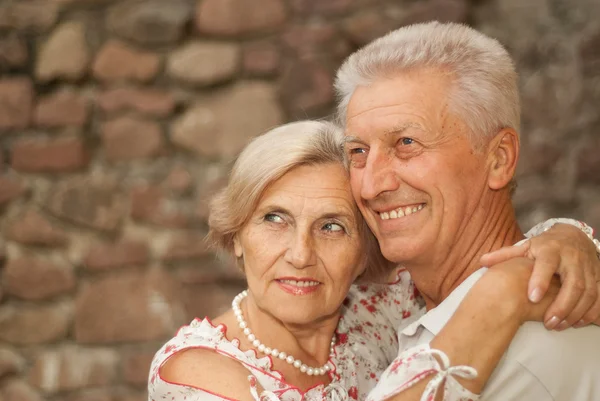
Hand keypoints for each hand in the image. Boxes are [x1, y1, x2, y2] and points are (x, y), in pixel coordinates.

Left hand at [481, 223, 599, 329]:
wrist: (573, 236)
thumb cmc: (544, 246)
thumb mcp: (525, 247)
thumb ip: (505, 255)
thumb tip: (482, 261)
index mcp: (550, 249)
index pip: (546, 264)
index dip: (540, 280)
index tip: (532, 298)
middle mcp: (571, 257)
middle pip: (572, 283)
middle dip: (561, 305)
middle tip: (548, 323)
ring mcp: (588, 267)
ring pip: (588, 292)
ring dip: (575, 312)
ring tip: (559, 326)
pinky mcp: (598, 276)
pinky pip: (599, 296)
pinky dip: (592, 311)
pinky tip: (579, 323)